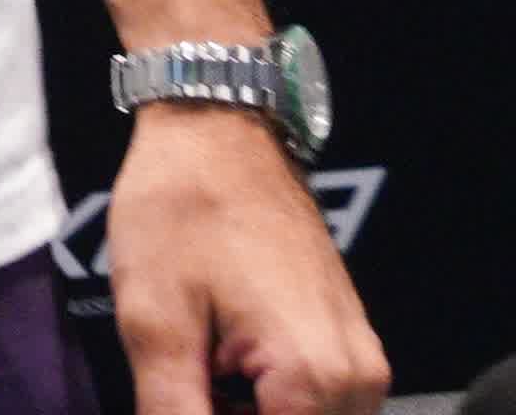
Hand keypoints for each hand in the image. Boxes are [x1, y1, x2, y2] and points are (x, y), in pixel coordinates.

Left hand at [104, 102, 386, 414]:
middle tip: (188, 376)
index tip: (181, 395)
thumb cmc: (182, 207)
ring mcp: (362, 363)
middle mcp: (358, 380)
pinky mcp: (350, 347)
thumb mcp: (154, 323)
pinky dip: (266, 404)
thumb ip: (172, 414)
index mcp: (315, 379)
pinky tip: (220, 365)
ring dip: (247, 414)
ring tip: (201, 368)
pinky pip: (316, 408)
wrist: (218, 128)